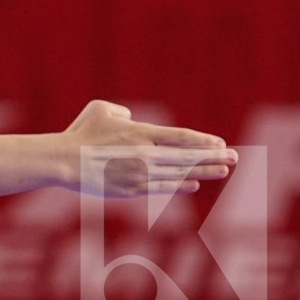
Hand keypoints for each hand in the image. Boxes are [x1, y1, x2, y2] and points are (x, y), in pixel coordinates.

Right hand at [63, 100, 237, 197]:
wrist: (64, 161)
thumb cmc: (80, 133)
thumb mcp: (101, 109)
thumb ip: (122, 111)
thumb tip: (132, 118)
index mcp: (141, 133)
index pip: (180, 137)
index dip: (202, 141)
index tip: (220, 143)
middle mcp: (146, 154)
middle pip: (187, 156)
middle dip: (214, 156)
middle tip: (235, 157)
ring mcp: (140, 174)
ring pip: (179, 173)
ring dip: (204, 171)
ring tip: (224, 170)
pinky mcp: (131, 190)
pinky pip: (162, 187)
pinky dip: (180, 185)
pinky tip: (196, 184)